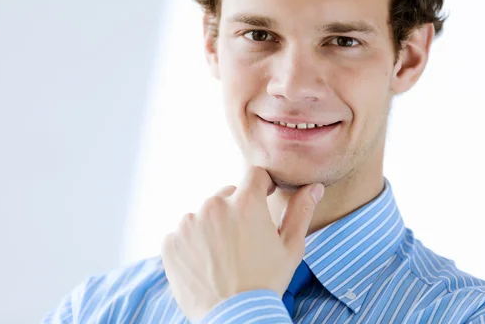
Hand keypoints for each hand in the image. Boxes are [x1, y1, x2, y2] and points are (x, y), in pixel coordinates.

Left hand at [160, 166, 324, 321]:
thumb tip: (314, 187)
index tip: (263, 200)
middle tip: (242, 239)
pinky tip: (205, 263)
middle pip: (227, 195)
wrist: (235, 318)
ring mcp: (188, 222)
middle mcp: (214, 204)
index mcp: (245, 201)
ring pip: (204, 214)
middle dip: (235, 210)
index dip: (261, 187)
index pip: (254, 175)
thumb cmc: (266, 283)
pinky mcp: (170, 241)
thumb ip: (300, 211)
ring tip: (222, 255)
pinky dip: (192, 244)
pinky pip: (183, 233)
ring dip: (212, 226)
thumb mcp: (291, 248)